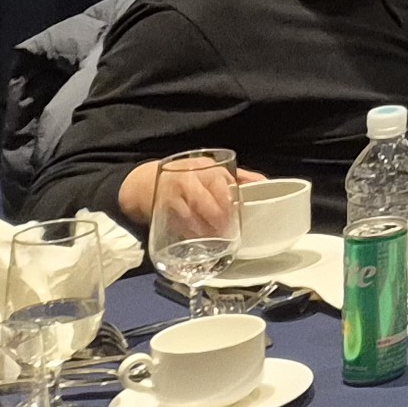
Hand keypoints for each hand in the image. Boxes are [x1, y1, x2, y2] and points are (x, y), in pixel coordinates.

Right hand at [120, 152, 250, 232]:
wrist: (144, 182)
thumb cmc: (187, 177)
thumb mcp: (211, 170)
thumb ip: (237, 177)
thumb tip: (264, 182)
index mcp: (206, 168)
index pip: (220, 181)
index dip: (229, 199)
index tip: (237, 213)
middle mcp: (188, 178)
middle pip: (204, 198)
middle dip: (216, 215)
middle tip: (226, 230)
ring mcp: (172, 193)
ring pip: (189, 211)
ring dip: (203, 227)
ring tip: (215, 238)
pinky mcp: (160, 208)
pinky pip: (176, 221)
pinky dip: (188, 231)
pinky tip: (197, 238)